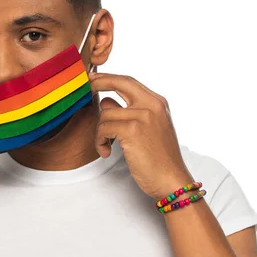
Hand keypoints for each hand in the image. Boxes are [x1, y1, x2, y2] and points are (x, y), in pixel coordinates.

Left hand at [88, 72, 193, 199]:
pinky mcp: (132, 130)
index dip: (109, 77)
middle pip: (118, 83)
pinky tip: (106, 152)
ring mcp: (142, 116)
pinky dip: (100, 141)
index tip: (94, 77)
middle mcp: (152, 105)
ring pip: (105, 113)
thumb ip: (131, 112)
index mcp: (157, 102)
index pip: (129, 81)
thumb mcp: (150, 128)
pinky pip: (103, 128)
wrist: (171, 180)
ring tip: (105, 146)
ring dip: (99, 132)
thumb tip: (106, 101)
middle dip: (98, 82)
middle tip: (86, 87)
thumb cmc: (159, 159)